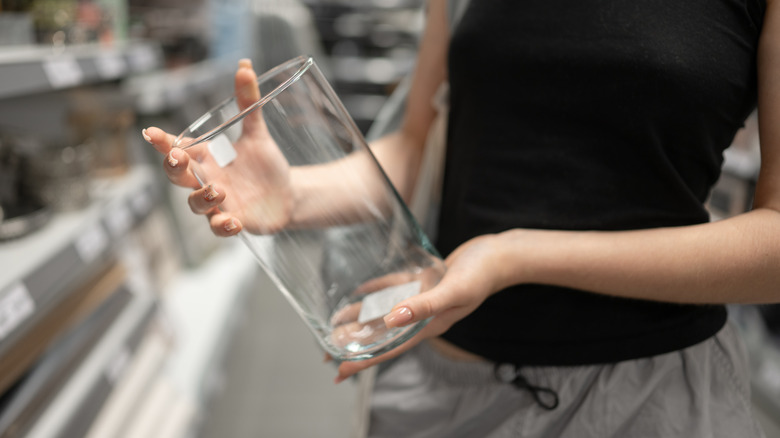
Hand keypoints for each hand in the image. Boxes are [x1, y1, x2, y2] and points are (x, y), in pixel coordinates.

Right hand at [144, 59, 292, 234]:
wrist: (288, 195)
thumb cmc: (265, 166)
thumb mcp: (257, 133)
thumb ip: (249, 103)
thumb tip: (245, 65)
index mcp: (206, 158)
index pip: (178, 148)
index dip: (162, 142)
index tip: (151, 133)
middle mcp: (206, 181)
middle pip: (177, 177)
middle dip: (173, 168)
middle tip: (178, 158)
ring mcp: (217, 204)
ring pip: (195, 205)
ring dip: (202, 198)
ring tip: (218, 191)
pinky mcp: (232, 221)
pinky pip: (218, 228)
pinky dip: (223, 226)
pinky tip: (233, 221)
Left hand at [333, 233, 506, 381]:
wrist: (501, 256)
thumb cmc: (482, 275)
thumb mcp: (453, 292)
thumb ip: (424, 306)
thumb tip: (392, 320)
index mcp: (429, 325)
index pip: (389, 348)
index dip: (364, 360)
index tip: (340, 371)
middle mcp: (422, 316)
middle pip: (382, 335)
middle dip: (356, 344)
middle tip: (327, 352)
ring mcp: (423, 299)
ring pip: (384, 313)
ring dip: (362, 319)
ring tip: (336, 325)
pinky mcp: (424, 281)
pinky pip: (394, 289)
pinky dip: (377, 291)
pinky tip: (361, 291)